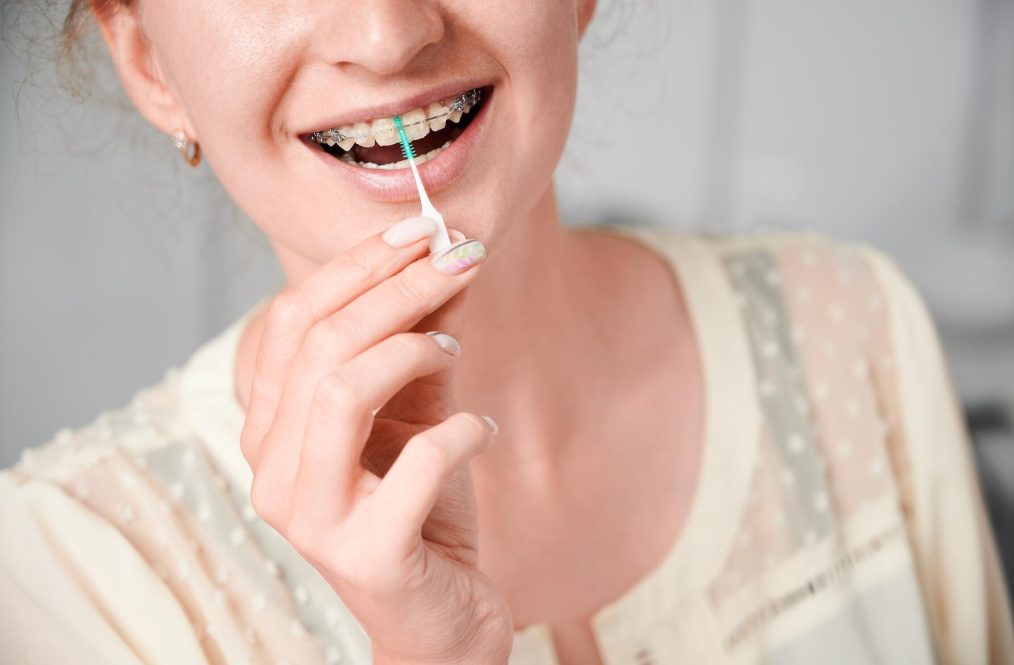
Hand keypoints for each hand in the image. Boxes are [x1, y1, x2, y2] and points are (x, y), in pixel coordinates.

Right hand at [239, 217, 512, 663]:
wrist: (440, 616)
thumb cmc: (422, 508)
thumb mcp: (418, 408)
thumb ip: (420, 338)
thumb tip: (444, 254)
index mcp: (270, 428)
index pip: (290, 319)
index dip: (357, 264)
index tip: (423, 229)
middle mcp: (270, 471)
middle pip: (319, 342)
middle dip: (399, 285)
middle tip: (460, 258)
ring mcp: (310, 518)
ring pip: (341, 389)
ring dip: (413, 347)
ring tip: (456, 348)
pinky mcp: (365, 556)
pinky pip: (416, 463)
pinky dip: (462, 430)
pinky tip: (484, 429)